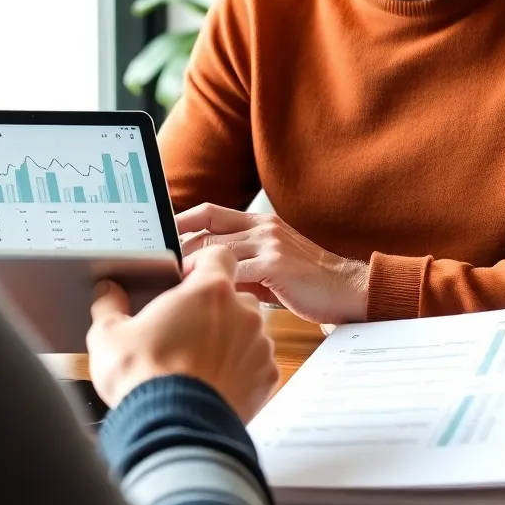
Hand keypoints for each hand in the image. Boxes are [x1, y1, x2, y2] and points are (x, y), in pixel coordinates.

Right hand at [87, 246, 277, 422]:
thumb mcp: (109, 335)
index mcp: (209, 291)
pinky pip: (257, 364)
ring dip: (230, 340)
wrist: (173, 431)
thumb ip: (110, 305)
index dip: (203, 264)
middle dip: (214, 308)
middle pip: (235, 296)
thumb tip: (107, 292)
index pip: (219, 255)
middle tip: (187, 328)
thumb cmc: (145, 379)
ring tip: (199, 362)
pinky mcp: (266, 379)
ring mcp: (259, 346)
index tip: (187, 280)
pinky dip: (241, 371)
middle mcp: (243, 313)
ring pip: (248, 330)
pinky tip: (214, 383)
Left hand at [177, 204, 368, 325]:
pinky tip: (200, 291)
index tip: (159, 234)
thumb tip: (204, 277)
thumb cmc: (309, 285)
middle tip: (156, 265)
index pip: (210, 213)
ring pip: (216, 249)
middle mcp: (262, 227)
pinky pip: (235, 269)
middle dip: (179, 247)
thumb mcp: (270, 268)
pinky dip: (213, 279)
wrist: (348, 290)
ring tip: (170, 280)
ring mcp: (269, 243)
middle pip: (207, 230)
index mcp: (260, 223)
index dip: (182, 221)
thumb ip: (241, 265)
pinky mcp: (276, 264)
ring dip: (190, 265)